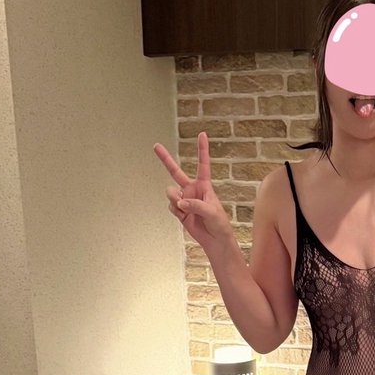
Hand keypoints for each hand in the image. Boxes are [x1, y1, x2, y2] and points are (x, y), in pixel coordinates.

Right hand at [153, 131, 232, 248]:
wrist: (215, 240)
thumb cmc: (219, 224)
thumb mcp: (212, 212)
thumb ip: (196, 205)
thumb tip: (180, 202)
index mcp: (204, 185)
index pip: (203, 164)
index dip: (202, 149)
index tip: (202, 134)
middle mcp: (192, 189)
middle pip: (176, 171)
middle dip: (165, 159)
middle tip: (155, 146)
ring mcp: (184, 199)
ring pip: (171, 193)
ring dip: (176, 200)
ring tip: (185, 208)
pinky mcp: (179, 210)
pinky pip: (171, 206)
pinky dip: (175, 210)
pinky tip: (183, 215)